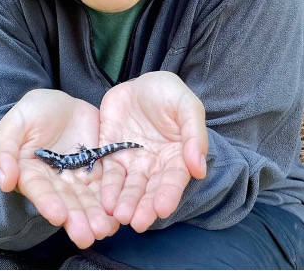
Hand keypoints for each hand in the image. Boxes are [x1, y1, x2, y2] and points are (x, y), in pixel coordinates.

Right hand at [0, 89, 118, 247]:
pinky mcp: (97, 171)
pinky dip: (112, 201)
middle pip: (66, 202)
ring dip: (95, 216)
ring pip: (87, 200)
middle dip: (76, 219)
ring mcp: (77, 178)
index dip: (48, 203)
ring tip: (105, 230)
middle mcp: (54, 182)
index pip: (39, 190)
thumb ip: (5, 150)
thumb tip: (4, 181)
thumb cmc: (33, 111)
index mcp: (30, 173)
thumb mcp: (15, 123)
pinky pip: (106, 187)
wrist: (62, 103)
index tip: (58, 216)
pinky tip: (119, 215)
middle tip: (87, 236)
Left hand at [98, 71, 207, 231]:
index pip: (173, 180)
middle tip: (136, 222)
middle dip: (143, 206)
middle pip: (149, 189)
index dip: (168, 195)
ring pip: (128, 187)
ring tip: (118, 216)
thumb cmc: (167, 92)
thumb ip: (194, 134)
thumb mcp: (186, 105)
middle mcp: (154, 165)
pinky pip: (107, 173)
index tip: (162, 209)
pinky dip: (106, 188)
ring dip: (124, 202)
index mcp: (177, 156)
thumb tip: (199, 168)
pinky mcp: (110, 153)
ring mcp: (131, 161)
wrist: (139, 82)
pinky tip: (104, 201)